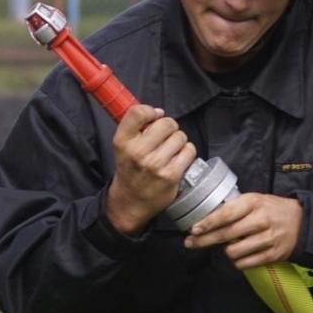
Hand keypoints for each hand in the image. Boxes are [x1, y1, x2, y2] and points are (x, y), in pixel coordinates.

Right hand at [104, 105, 194, 236]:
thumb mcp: (123, 145)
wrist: (131, 201)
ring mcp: (155, 165)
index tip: (154, 117)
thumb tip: (160, 112)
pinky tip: (177, 159)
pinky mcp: (171, 175)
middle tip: (164, 137)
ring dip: (178, 142)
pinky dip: (186, 153)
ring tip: (169, 151)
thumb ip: (135, 126)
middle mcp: (137, 152)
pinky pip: (189, 151)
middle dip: (169, 127)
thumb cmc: (130, 169)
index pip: (138, 113)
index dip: (151, 111)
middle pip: (166, 123)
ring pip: (180, 136)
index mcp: (122, 141)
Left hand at [183, 193, 303, 269]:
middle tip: (191, 243)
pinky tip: (240, 255)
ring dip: (226, 251)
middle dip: (204, 240)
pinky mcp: (273, 255)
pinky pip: (245, 263)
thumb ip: (234, 208)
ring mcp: (268, 239)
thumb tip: (206, 219)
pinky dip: (237, 261)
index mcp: (254, 202)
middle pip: (225, 234)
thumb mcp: (255, 200)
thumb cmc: (272, 210)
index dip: (208, 223)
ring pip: (233, 252)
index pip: (226, 214)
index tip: (194, 229)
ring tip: (229, 246)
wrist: (302, 223)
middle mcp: (261, 220)